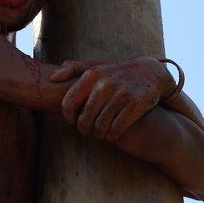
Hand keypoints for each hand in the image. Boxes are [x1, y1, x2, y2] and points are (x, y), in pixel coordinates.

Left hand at [50, 57, 172, 141]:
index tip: (72, 122)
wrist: (151, 72)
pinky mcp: (136, 104)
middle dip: (84, 129)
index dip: (68, 117)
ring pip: (100, 126)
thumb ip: (74, 69)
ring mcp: (122, 94)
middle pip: (84, 118)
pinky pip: (116, 129)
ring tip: (99, 134)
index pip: (69, 103)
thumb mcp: (96, 66)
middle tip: (87, 132)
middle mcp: (105, 83)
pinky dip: (112, 135)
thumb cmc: (116, 73)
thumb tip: (52, 77)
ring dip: (98, 134)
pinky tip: (112, 135)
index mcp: (92, 74)